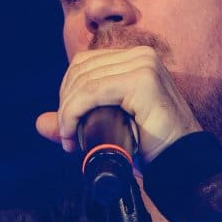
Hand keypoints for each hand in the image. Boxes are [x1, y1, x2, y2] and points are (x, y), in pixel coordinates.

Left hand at [35, 46, 201, 161]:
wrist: (181, 165)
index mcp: (135, 59)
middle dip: (66, 103)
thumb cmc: (149, 147)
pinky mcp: (143, 81)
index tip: (67, 126)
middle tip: (67, 136)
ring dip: (67, 112)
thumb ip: (75, 121)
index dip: (68, 92)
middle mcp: (142, 55)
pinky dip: (74, 112)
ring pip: (84, 81)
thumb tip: (40, 122)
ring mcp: (144, 65)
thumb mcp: (107, 127)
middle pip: (81, 69)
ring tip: (70, 139)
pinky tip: (72, 133)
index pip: (85, 63)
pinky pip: (93, 92)